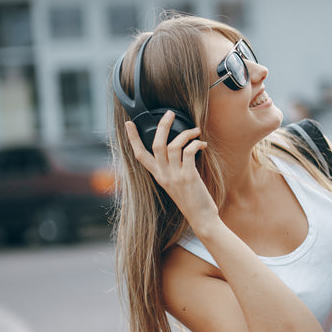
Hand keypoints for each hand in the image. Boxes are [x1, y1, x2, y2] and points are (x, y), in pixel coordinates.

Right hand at [124, 111, 214, 230]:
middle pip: (156, 144)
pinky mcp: (189, 177)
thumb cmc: (192, 201)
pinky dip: (196, 144)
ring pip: (173, 145)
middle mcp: (164, 175)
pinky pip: (189, 152)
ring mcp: (175, 176)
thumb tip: (179, 150)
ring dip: (185, 134)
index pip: (139, 156)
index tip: (129, 123)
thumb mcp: (176, 185)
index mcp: (158, 177)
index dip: (133, 139)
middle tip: (169, 113)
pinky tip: (203, 144)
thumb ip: (173, 170)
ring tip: (196, 131)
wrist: (202, 218)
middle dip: (162, 125)